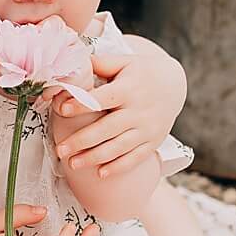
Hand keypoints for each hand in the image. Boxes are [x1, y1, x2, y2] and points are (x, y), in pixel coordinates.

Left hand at [54, 35, 186, 177]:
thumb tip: (70, 64)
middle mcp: (139, 111)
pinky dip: (119, 167)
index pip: (102, 98)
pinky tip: (101, 174)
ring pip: (119, 147)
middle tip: (60, 150)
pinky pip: (136, 157)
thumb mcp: (124, 61)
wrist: (174, 84)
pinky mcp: (153, 141)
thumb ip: (99, 63)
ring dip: (95, 158)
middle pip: (108, 129)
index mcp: (129, 89)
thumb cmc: (140, 72)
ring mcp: (147, 128)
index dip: (82, 105)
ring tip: (73, 164)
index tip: (61, 110)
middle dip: (82, 141)